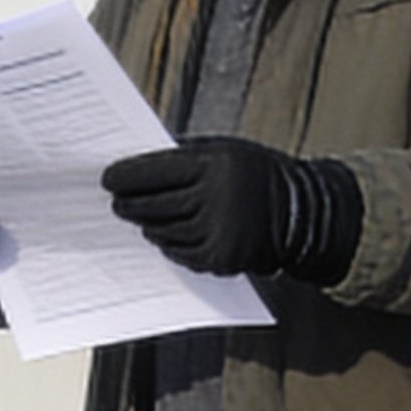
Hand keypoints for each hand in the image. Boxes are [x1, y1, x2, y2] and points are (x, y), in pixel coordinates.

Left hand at [101, 139, 364, 286]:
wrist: (302, 213)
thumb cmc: (258, 177)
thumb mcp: (227, 152)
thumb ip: (188, 159)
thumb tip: (139, 169)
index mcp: (219, 164)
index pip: (160, 170)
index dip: (129, 176)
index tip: (108, 179)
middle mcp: (219, 198)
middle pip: (158, 204)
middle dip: (130, 204)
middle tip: (115, 203)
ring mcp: (221, 231)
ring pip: (166, 231)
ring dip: (148, 226)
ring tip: (137, 218)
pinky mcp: (222, 259)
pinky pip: (182, 252)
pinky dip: (169, 245)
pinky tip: (161, 236)